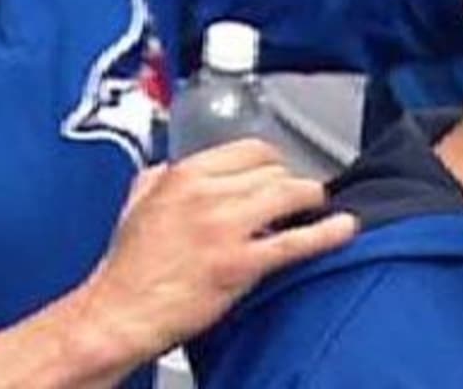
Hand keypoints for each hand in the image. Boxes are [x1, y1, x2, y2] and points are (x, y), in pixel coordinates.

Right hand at [58, 140, 355, 370]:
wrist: (119, 313)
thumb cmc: (127, 268)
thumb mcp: (136, 204)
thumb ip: (158, 179)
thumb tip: (172, 170)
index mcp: (184, 176)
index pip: (250, 150)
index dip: (272, 162)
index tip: (279, 171)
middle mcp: (208, 194)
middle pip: (274, 170)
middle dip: (290, 183)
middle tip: (298, 197)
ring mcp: (226, 228)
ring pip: (289, 195)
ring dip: (311, 200)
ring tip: (321, 208)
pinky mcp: (239, 263)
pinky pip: (295, 241)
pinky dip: (326, 233)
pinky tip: (344, 228)